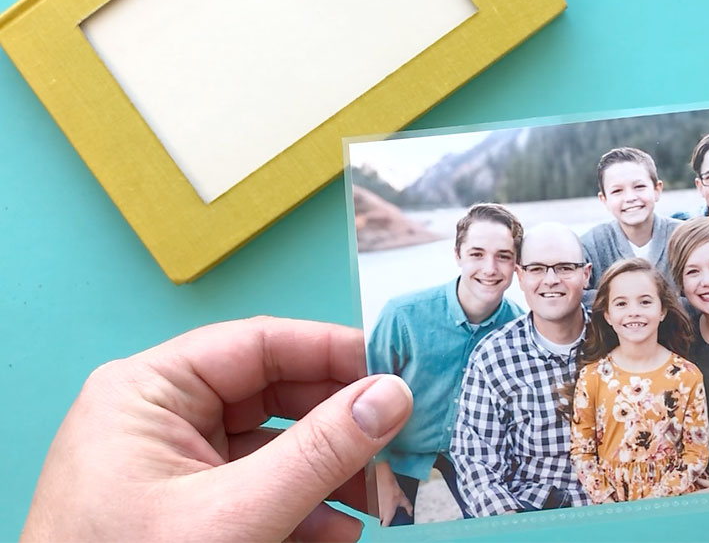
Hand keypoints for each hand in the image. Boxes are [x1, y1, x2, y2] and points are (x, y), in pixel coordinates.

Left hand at [22, 317, 412, 541]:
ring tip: (381, 496)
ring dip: (332, 473)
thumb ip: (320, 453)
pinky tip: (340, 531)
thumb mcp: (236, 515)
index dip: (334, 352)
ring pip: (275, 447)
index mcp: (148, 391)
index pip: (259, 344)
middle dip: (340, 426)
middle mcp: (160, 417)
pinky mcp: (189, 510)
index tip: (396, 370)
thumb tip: (391, 397)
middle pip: (275, 396)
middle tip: (399, 439)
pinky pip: (260, 490)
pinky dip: (304, 509)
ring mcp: (174, 466)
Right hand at [374, 461, 412, 525]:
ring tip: (382, 507)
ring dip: (377, 514)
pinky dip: (373, 508)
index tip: (388, 526)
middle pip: (379, 523)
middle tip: (386, 516)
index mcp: (387, 514)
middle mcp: (379, 513)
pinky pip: (370, 509)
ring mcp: (372, 509)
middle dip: (382, 520)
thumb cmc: (391, 487)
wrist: (381, 477)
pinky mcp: (368, 503)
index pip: (385, 527)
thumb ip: (408, 507)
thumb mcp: (403, 498)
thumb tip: (410, 512)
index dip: (387, 528)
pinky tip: (377, 502)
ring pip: (374, 516)